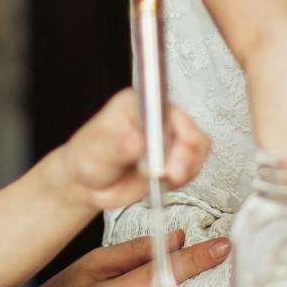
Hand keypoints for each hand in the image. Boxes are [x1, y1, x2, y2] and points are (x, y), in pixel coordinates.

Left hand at [57, 89, 210, 210]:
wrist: (89, 184)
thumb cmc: (89, 158)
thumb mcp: (97, 150)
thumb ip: (118, 146)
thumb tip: (137, 141)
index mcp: (138, 103)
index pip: (167, 107)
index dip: (179, 124)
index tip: (182, 143)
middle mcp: (157, 117)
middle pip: (189, 127)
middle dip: (185, 155)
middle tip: (171, 174)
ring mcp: (168, 139)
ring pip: (197, 148)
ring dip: (188, 168)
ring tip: (167, 181)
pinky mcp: (174, 159)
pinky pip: (194, 167)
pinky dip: (185, 179)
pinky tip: (166, 184)